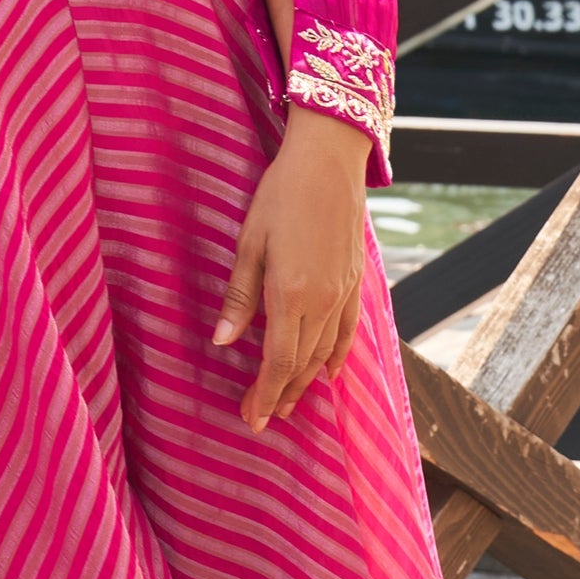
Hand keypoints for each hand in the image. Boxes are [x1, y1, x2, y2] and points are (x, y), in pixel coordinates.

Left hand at [214, 107, 373, 431]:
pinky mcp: (355, 282)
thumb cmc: (282, 195)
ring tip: (290, 403)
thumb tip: (224, 342)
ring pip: (326, 352)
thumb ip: (240, 297)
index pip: (278, 361)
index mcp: (291, 294)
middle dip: (282, 395)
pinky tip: (327, 372)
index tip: (253, 418)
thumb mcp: (250, 243)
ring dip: (306, 381)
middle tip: (263, 418)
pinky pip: (347, 332)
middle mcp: (323, 301)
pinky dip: (337, 357)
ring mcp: (344, 293)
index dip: (265, 394)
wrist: (330, 160)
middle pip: (302, 364)